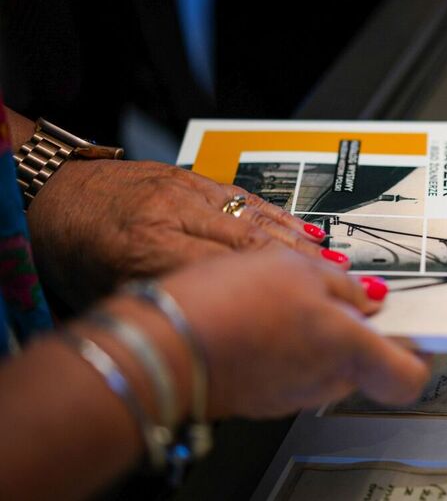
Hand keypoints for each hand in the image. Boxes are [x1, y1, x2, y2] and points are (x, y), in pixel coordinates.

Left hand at [27, 159, 339, 308]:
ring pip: (255, 216)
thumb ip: (170, 302)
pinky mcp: (191, 176)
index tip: (307, 310)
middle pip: (252, 243)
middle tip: (339, 286)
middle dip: (301, 268)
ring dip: (299, 242)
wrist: (51, 193)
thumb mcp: (112, 292)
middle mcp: (171, 214)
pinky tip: (304, 229)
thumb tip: (225, 325)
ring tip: (334, 262)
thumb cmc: (72, 249)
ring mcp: (184, 190)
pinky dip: (279, 214)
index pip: (226, 273)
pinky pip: (245, 195)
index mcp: (146, 249)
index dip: (274, 294)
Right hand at [154, 245, 428, 416]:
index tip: (412, 328)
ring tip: (290, 300)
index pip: (408, 375)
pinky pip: (294, 371)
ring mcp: (294, 394)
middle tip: (337, 296)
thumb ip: (342, 287)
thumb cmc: (228, 304)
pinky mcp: (265, 396)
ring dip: (320, 336)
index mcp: (347, 349)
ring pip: (328, 366)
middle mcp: (327, 382)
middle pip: (366, 364)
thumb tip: (367, 299)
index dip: (417, 352)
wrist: (164, 345)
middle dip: (358, 331)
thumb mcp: (296, 269)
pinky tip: (264, 319)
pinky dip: (290, 347)